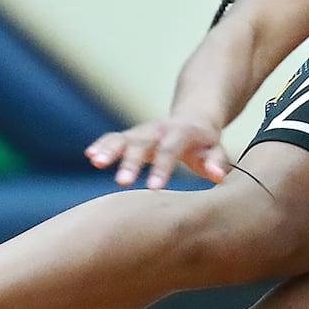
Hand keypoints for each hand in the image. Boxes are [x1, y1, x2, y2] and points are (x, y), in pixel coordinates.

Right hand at [86, 115, 232, 188]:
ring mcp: (143, 131)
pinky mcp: (132, 136)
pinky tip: (90, 155)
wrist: (195, 119)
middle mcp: (159, 129)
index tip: (154, 189)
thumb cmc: (207, 144)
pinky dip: (102, 145)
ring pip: (124, 137)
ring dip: (109, 149)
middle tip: (122, 183)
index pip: (171, 149)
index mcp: (183, 132)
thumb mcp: (216, 151)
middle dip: (131, 162)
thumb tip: (218, 177)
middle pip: (143, 143)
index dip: (162, 168)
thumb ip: (216, 162)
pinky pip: (115, 138)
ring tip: (96, 162)